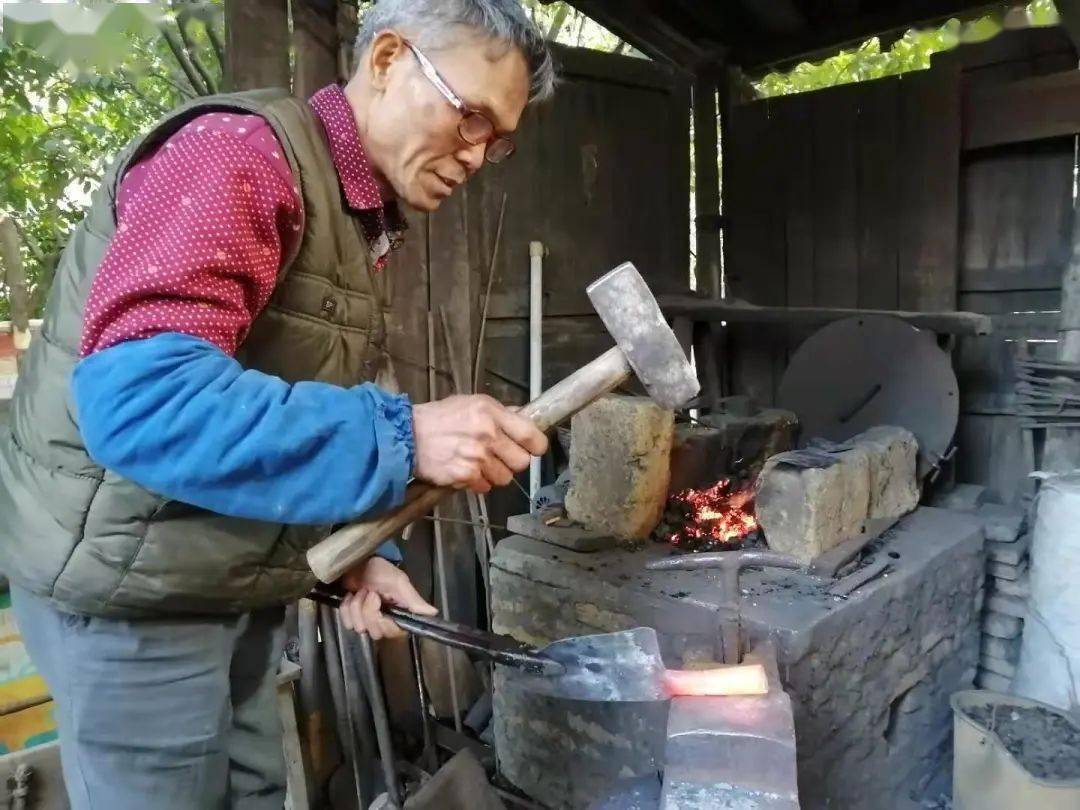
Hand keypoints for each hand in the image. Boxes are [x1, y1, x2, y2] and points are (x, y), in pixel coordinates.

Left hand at [338, 557, 437, 639]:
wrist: (359, 563)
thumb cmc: (381, 570)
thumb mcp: (399, 582)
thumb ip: (414, 599)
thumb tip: (433, 612)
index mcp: (400, 615)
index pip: (393, 631)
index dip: (383, 620)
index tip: (379, 601)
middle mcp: (385, 622)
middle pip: (375, 632)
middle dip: (368, 610)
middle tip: (370, 592)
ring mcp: (368, 621)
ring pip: (359, 628)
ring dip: (356, 606)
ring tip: (360, 591)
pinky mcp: (352, 618)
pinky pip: (347, 623)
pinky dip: (346, 608)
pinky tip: (350, 595)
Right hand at [411, 394, 547, 492]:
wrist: (407, 435)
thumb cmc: (440, 417)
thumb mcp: (472, 403)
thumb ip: (500, 412)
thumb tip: (524, 419)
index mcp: (492, 413)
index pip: (532, 436)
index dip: (536, 446)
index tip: (532, 448)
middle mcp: (488, 434)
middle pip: (522, 462)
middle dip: (512, 462)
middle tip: (499, 457)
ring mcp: (477, 457)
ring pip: (504, 478)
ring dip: (494, 474)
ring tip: (478, 463)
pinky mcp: (465, 475)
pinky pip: (485, 487)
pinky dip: (476, 483)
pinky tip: (465, 470)